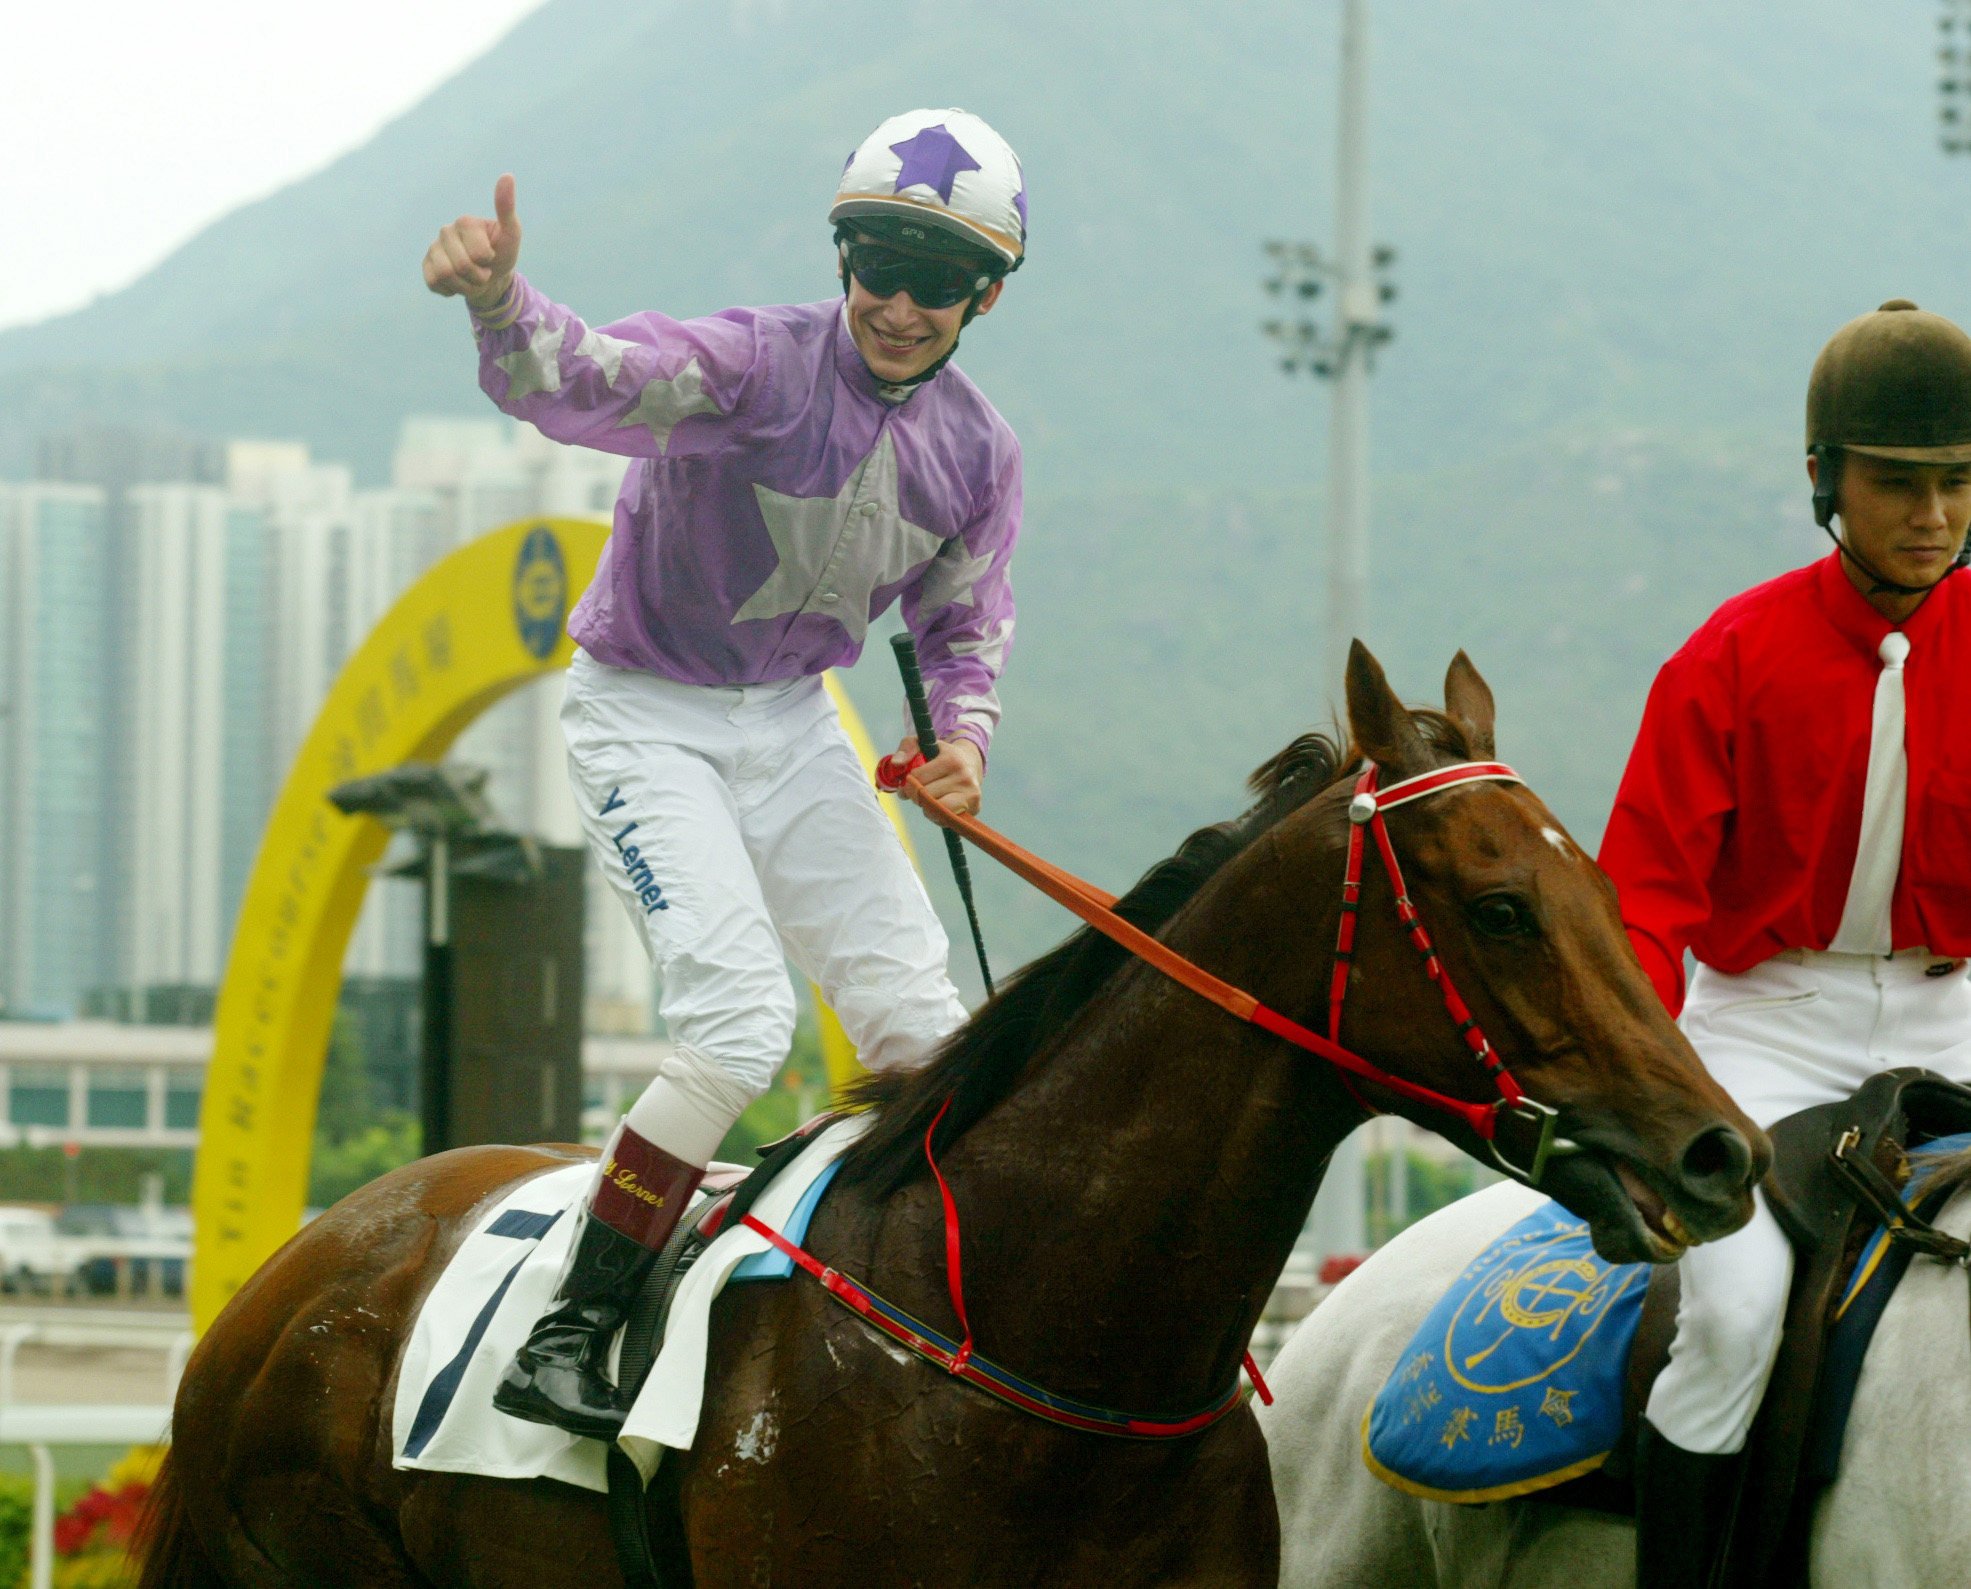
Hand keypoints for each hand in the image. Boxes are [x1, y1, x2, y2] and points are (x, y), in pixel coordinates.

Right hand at [422, 173, 523, 310]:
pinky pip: (433, 283)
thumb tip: (507, 175)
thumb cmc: (502, 254)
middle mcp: (445, 231)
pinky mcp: (426, 266)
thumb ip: (507, 208)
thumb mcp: (511, 234)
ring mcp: (434, 248)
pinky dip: (451, 290)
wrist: (492, 279)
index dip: (487, 262)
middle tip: (483, 271)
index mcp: (465, 222)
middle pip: (461, 266)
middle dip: (478, 277)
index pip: (478, 254)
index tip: (491, 256)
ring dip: (465, 285)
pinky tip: (458, 282)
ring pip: (445, 275)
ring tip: (471, 277)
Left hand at [895, 735, 983, 818]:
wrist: (970, 762)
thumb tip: (896, 763)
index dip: (907, 783)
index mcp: (951, 760)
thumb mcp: (923, 744)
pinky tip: (938, 806)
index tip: (908, 783)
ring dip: (926, 808)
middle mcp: (964, 777)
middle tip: (918, 791)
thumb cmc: (941, 755)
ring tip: (928, 799)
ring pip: (936, 810)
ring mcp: (972, 793)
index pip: (918, 778)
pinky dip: (938, 816)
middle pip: (926, 796)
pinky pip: (947, 819)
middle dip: (916, 795)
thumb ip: (906, 748)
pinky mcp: (975, 807)